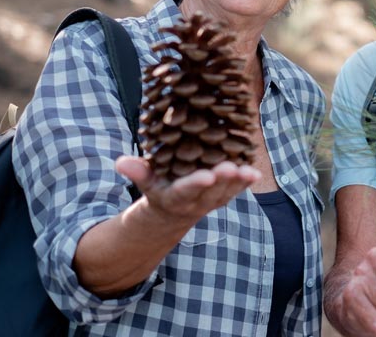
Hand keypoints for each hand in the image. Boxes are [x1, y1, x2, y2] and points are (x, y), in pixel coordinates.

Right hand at [116, 155, 260, 223]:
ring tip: (248, 171)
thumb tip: (120, 162)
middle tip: (232, 167)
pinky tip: (255, 172)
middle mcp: (195, 202)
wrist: (172, 213)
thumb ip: (137, 172)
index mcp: (174, 197)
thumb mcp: (146, 182)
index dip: (196, 184)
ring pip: (227, 192)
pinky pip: (236, 190)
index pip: (185, 191)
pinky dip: (246, 183)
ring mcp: (212, 201)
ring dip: (238, 182)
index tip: (207, 176)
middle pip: (211, 192)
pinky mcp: (224, 196)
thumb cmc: (158, 189)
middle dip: (223, 180)